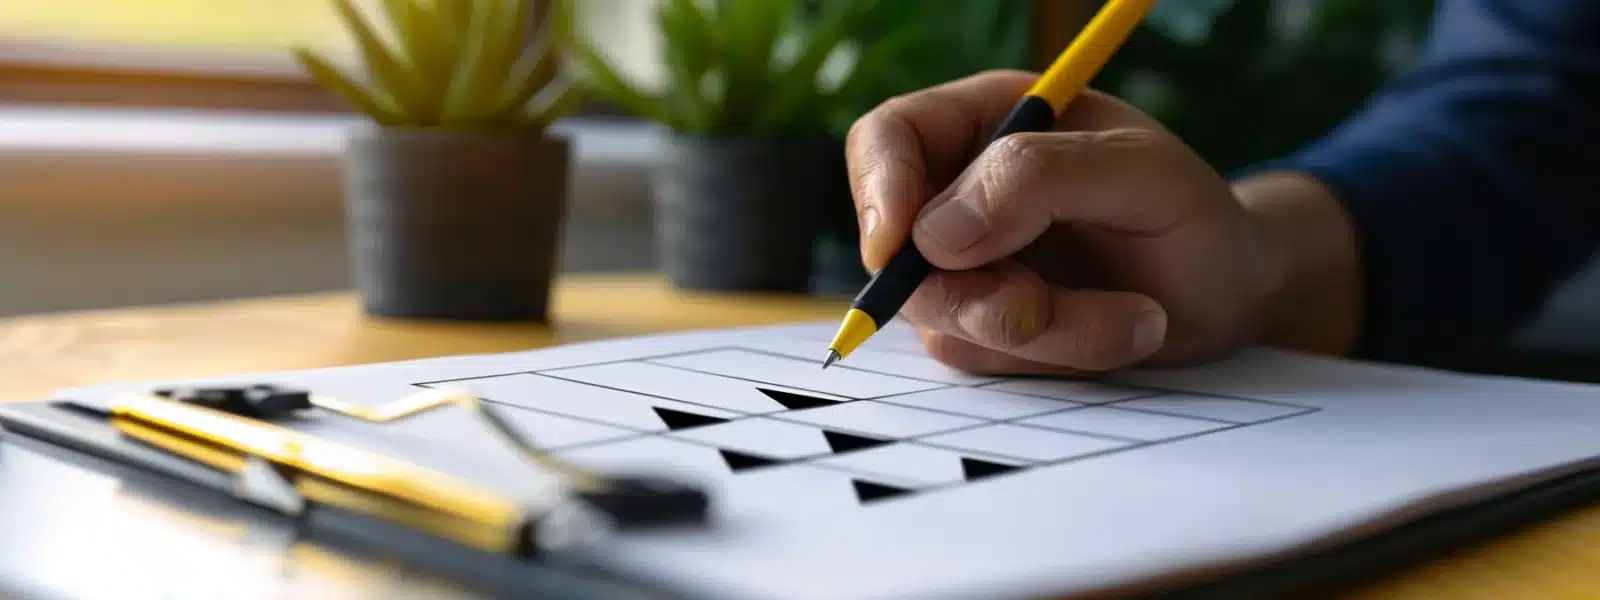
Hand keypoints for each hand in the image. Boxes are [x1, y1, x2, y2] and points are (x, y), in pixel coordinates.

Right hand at [846, 70, 1302, 374]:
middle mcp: (961, 192)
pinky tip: (1123, 330)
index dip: (878, 190)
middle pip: (899, 248)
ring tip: (1136, 316)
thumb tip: (935, 232)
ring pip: (945, 316)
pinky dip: (1059, 356)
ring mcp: (969, 267)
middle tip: (1044, 305)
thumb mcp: (1140, 173)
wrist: (1232, 292)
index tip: (897, 249)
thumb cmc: (1193, 214)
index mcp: (986, 122)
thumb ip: (1039, 179)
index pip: (887, 139)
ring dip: (1044, 331)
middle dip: (976, 292)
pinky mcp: (988, 329)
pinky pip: (985, 358)